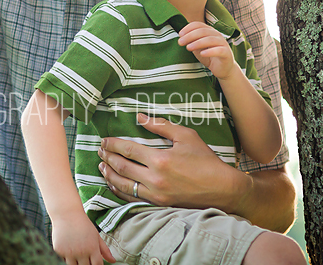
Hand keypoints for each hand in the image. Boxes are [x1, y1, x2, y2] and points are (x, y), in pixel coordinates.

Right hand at [51, 211, 114, 264]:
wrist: (67, 213)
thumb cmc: (83, 224)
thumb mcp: (96, 236)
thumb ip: (105, 250)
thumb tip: (113, 261)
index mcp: (92, 248)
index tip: (95, 263)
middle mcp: (81, 252)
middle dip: (87, 264)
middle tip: (85, 257)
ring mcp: (69, 252)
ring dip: (76, 262)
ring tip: (77, 254)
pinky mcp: (59, 251)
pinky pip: (64, 260)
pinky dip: (67, 258)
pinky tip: (68, 249)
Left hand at [98, 113, 244, 211]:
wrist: (223, 189)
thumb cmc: (206, 160)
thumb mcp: (186, 136)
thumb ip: (161, 126)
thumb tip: (140, 117)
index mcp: (160, 159)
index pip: (128, 150)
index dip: (113, 144)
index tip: (104, 140)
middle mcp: (155, 179)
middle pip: (121, 166)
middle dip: (107, 157)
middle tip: (99, 150)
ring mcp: (156, 194)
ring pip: (123, 184)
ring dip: (109, 174)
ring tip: (101, 166)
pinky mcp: (159, 205)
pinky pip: (132, 198)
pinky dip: (119, 190)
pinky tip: (113, 183)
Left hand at [178, 21, 236, 79]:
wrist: (222, 68)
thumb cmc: (208, 55)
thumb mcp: (197, 47)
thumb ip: (191, 41)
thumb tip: (180, 37)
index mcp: (209, 31)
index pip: (198, 24)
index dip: (188, 28)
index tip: (180, 35)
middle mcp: (217, 35)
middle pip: (203, 31)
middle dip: (190, 36)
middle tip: (180, 42)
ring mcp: (223, 43)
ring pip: (210, 40)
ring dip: (198, 43)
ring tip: (188, 48)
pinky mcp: (227, 53)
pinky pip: (219, 50)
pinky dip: (210, 51)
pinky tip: (202, 54)